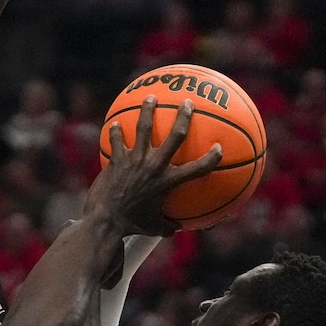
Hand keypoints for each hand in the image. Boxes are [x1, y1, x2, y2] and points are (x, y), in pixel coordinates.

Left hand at [86, 97, 221, 236]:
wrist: (106, 221)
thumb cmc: (132, 226)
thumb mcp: (155, 227)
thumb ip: (168, 225)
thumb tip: (177, 228)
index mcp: (169, 182)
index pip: (198, 168)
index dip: (212, 158)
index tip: (218, 147)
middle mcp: (155, 166)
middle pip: (175, 136)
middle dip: (184, 116)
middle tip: (188, 103)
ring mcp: (135, 160)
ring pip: (144, 128)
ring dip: (148, 111)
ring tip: (150, 98)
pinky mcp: (117, 160)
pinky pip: (117, 140)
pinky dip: (116, 131)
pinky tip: (115, 124)